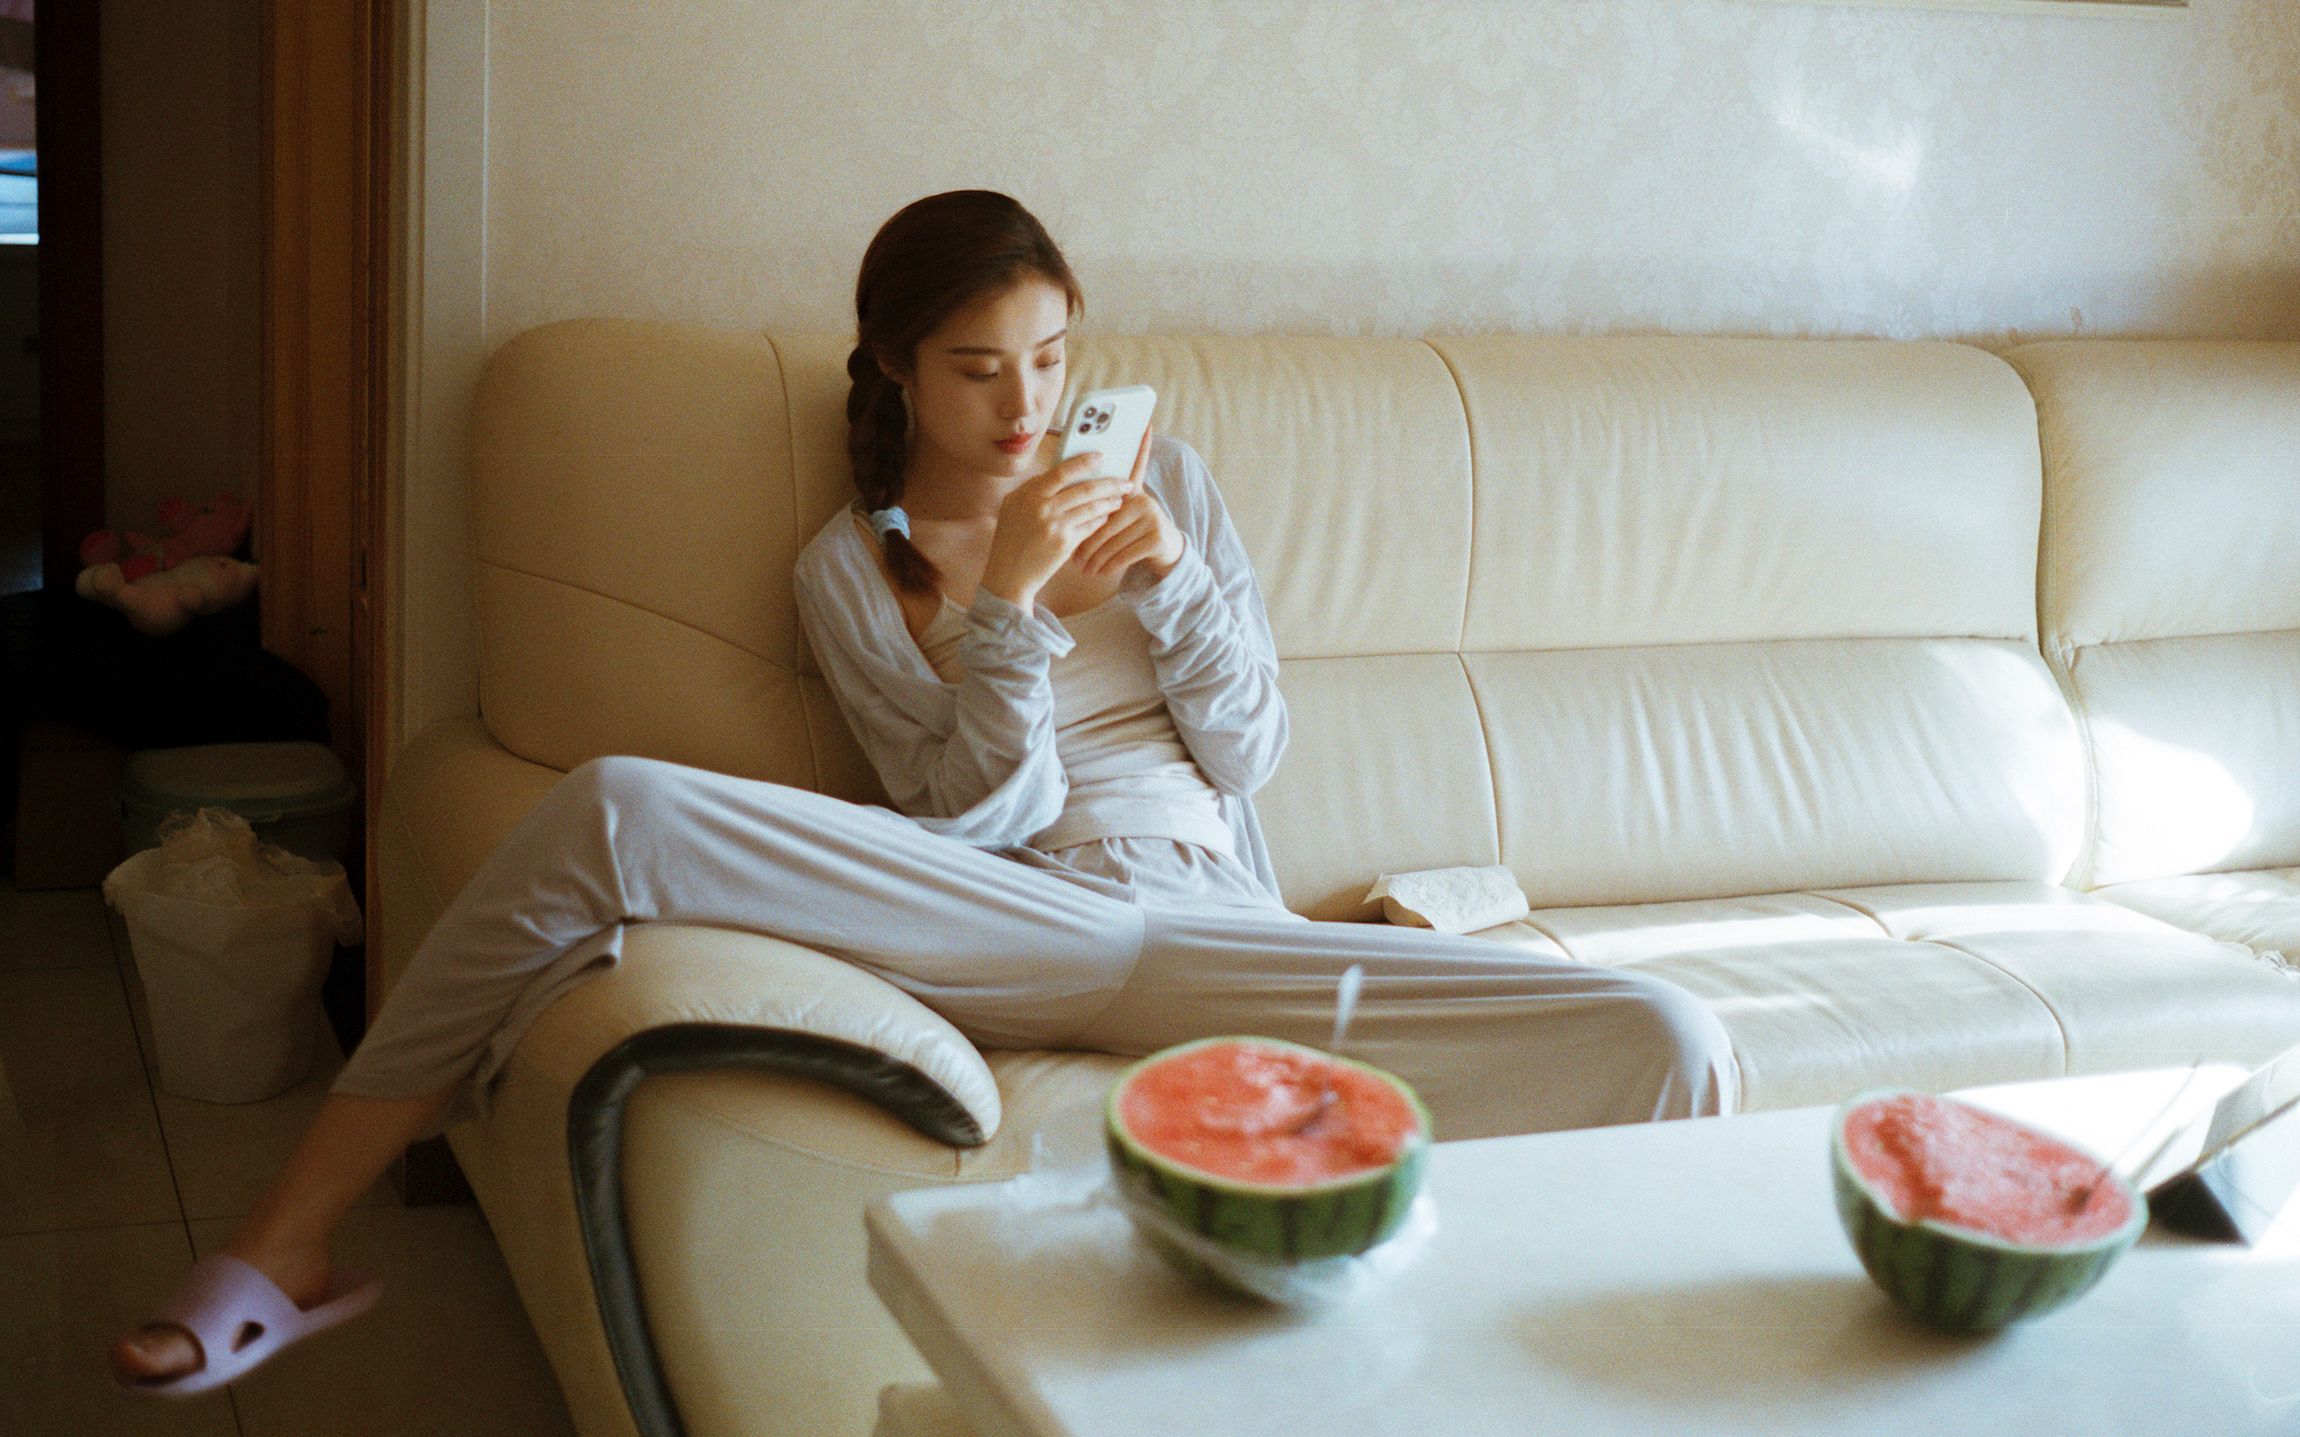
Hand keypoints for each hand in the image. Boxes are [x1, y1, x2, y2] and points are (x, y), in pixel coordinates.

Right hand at [979, 454, 1130, 609]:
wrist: (1008, 574)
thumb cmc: (1011, 539)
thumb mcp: (1013, 507)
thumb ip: (1034, 489)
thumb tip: (1059, 472)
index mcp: (1029, 494)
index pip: (1062, 471)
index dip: (1084, 462)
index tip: (1101, 457)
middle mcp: (1042, 508)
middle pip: (1084, 489)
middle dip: (1109, 484)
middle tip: (1125, 483)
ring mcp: (1054, 526)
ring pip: (1091, 508)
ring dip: (1109, 503)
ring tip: (1120, 500)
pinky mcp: (1064, 544)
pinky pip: (1089, 527)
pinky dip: (1100, 520)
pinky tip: (1106, 517)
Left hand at [1074, 425, 1181, 582]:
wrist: (1161, 555)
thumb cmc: (1126, 534)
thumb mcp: (1115, 516)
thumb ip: (1095, 503)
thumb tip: (1062, 498)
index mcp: (1129, 490)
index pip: (1134, 465)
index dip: (1142, 446)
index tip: (1145, 424)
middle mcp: (1143, 499)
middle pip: (1105, 514)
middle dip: (1086, 535)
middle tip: (1069, 551)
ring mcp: (1152, 517)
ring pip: (1112, 538)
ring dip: (1095, 557)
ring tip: (1082, 568)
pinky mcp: (1156, 537)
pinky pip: (1124, 553)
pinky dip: (1108, 566)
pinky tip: (1100, 573)